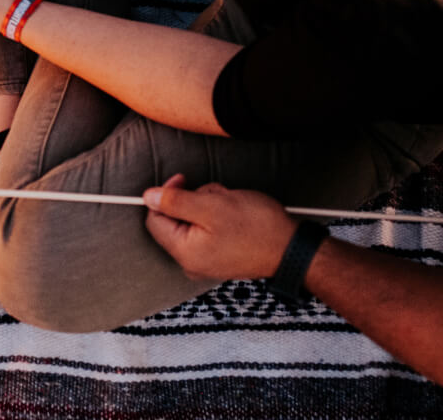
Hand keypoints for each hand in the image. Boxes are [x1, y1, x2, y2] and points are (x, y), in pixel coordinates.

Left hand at [143, 174, 299, 281]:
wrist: (294, 250)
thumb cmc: (257, 229)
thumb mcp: (211, 206)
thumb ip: (175, 202)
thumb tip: (148, 197)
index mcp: (184, 253)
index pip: (155, 219)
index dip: (165, 195)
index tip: (183, 180)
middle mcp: (191, 262)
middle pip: (175, 219)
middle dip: (195, 200)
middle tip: (218, 197)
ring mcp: (207, 261)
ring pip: (194, 220)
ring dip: (210, 205)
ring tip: (232, 206)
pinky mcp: (220, 256)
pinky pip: (209, 229)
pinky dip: (219, 216)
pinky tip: (237, 215)